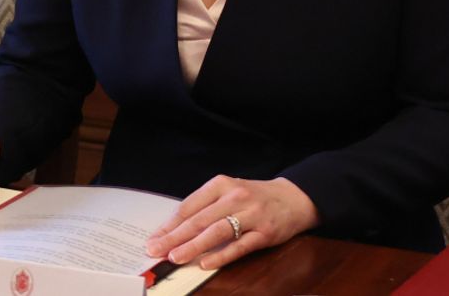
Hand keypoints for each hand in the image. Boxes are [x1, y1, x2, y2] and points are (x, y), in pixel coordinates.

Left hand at [145, 175, 318, 269]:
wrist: (294, 198)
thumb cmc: (255, 197)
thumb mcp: (230, 192)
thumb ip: (206, 207)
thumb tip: (173, 231)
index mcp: (223, 185)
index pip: (190, 206)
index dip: (169, 224)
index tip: (153, 238)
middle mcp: (236, 197)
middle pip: (200, 219)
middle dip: (174, 237)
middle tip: (155, 250)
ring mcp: (252, 214)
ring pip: (217, 232)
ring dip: (193, 246)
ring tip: (175, 257)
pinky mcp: (265, 232)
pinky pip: (239, 246)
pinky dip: (221, 255)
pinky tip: (205, 263)